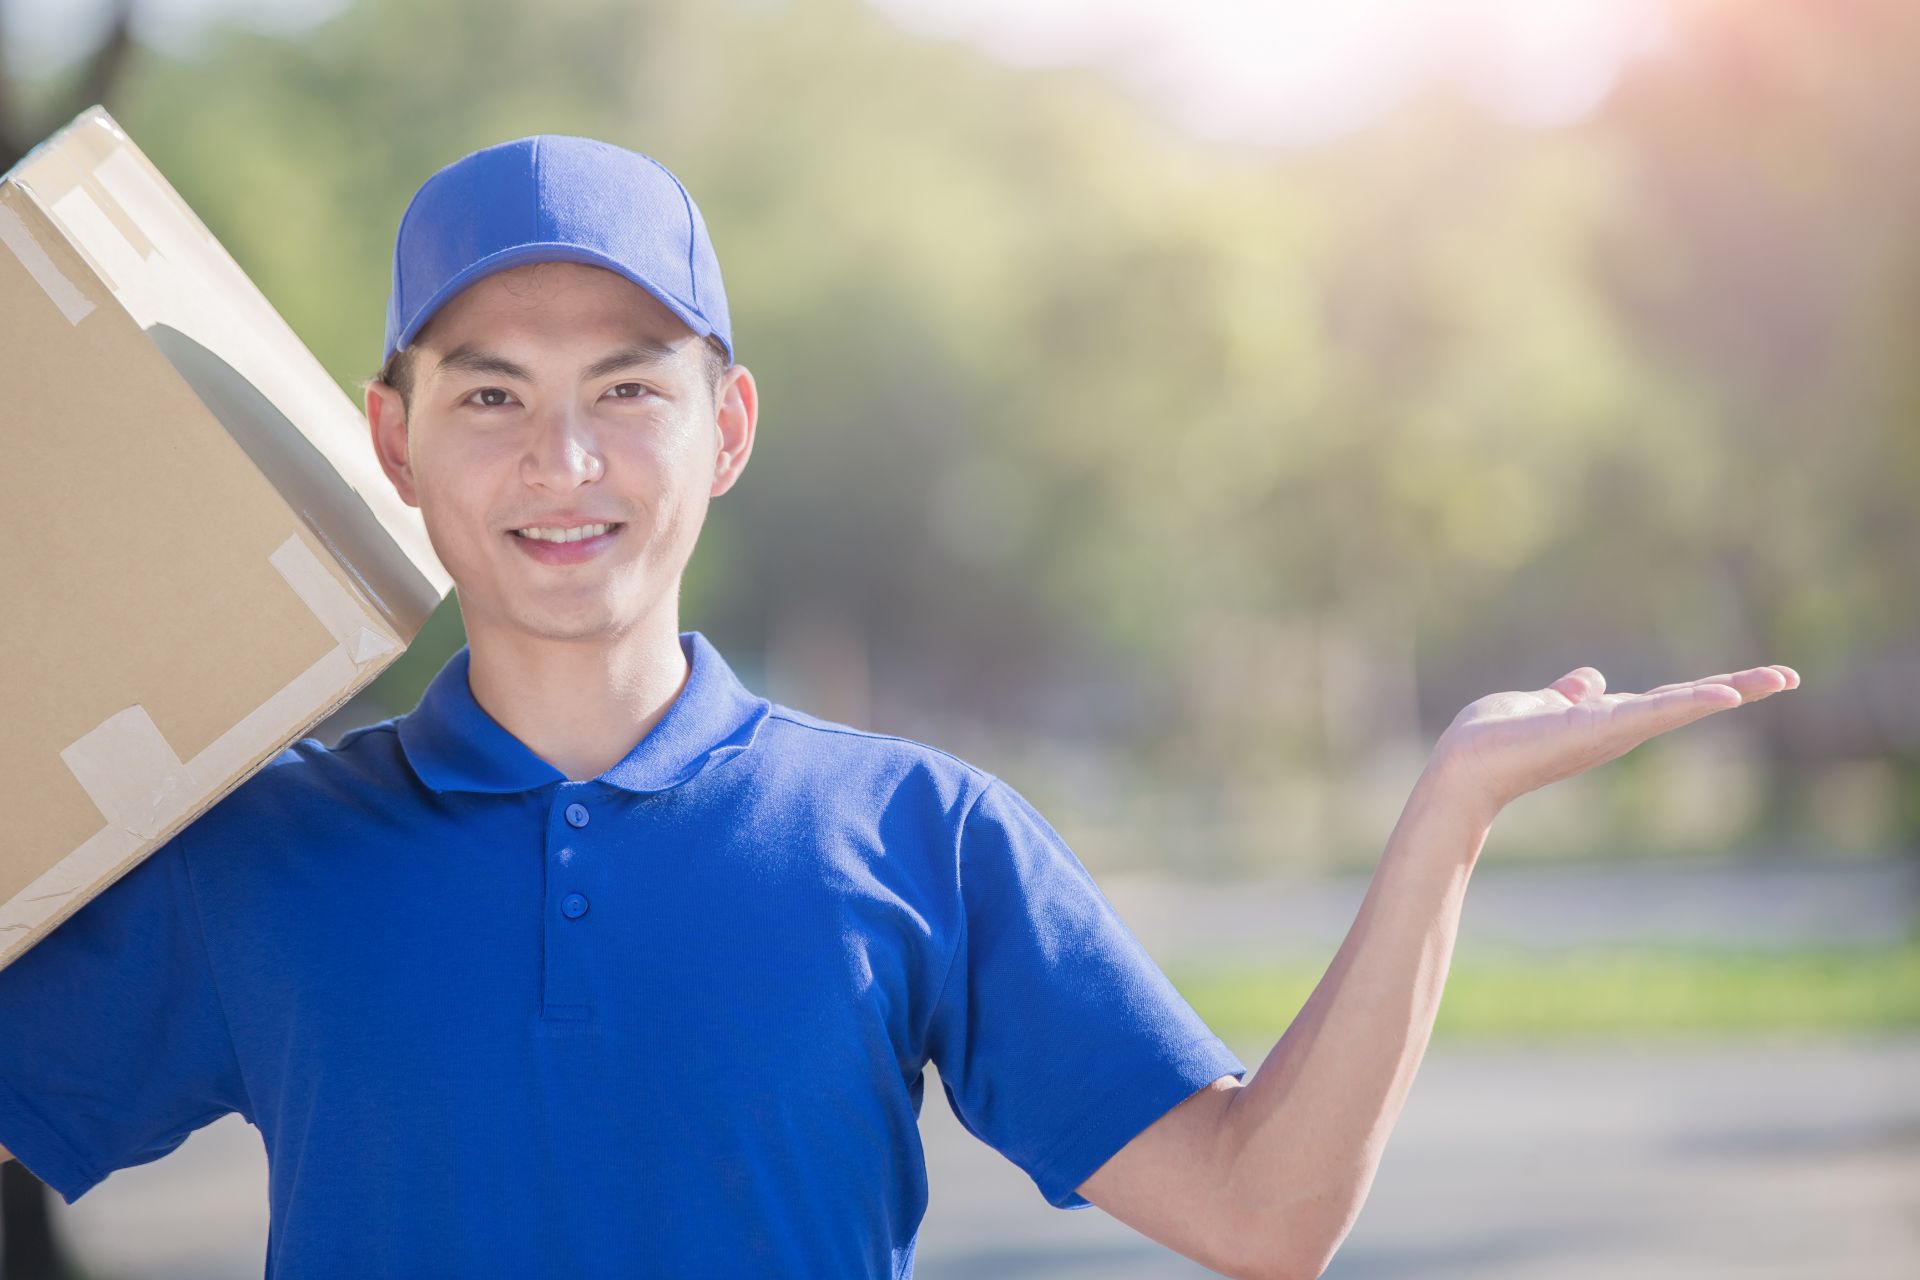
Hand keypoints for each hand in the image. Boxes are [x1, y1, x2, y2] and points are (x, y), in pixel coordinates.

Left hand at [1429, 663, 1800, 821]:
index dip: (1705, 690)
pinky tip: (1726, 693)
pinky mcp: (1600, 728)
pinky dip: (1689, 702)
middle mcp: (1618, 729)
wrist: (1465, 764)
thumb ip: (1567, 694)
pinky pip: (1654, 711)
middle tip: (1790, 676)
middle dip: (1738, 688)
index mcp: (1605, 721)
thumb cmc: (1492, 740)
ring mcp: (1613, 731)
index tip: (1746, 682)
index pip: (1666, 701)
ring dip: (1730, 690)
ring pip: (1682, 705)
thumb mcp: (1537, 705)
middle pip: (1687, 703)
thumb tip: (1592, 679)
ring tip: (1778, 678)